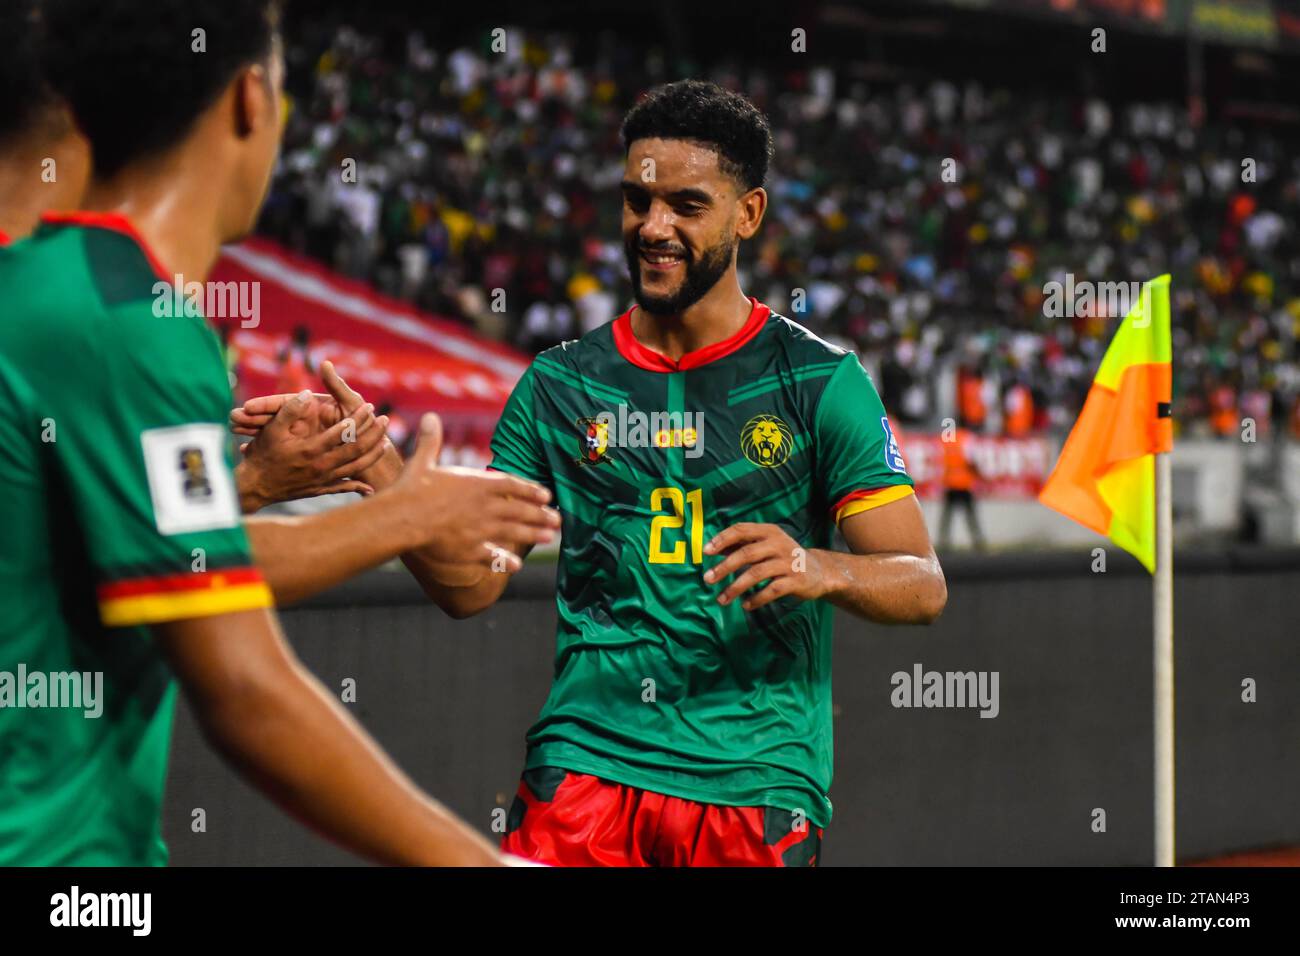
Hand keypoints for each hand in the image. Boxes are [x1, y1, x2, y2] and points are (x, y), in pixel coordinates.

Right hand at [232, 360, 400, 490]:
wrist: (255, 487)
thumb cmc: (263, 456)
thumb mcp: (272, 430)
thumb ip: (289, 411)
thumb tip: (306, 393)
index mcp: (311, 449)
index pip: (342, 432)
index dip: (358, 418)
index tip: (370, 406)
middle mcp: (321, 466)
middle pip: (356, 449)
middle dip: (373, 433)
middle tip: (386, 420)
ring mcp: (323, 480)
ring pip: (356, 468)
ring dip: (373, 454)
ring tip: (386, 442)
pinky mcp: (321, 490)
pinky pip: (345, 488)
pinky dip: (359, 487)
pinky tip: (371, 486)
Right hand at [389, 413, 559, 568]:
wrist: (402, 518)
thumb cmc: (411, 489)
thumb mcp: (423, 461)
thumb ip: (432, 441)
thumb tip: (430, 417)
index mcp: (476, 484)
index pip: (511, 486)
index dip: (530, 490)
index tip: (546, 495)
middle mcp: (484, 507)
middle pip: (519, 510)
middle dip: (540, 515)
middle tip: (558, 519)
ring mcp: (479, 530)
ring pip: (513, 532)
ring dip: (533, 534)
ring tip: (550, 537)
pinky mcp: (469, 551)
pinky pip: (493, 557)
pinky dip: (506, 561)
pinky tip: (518, 565)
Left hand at [702, 523, 831, 610]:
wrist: (819, 571)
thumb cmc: (784, 556)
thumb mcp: (766, 545)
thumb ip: (742, 545)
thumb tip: (713, 548)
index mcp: (769, 531)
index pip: (741, 530)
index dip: (722, 540)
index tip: (706, 552)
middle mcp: (779, 544)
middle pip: (746, 554)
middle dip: (724, 567)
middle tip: (707, 579)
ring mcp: (788, 562)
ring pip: (757, 574)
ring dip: (736, 587)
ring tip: (722, 599)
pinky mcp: (795, 580)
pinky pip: (771, 590)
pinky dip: (756, 599)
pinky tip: (745, 605)